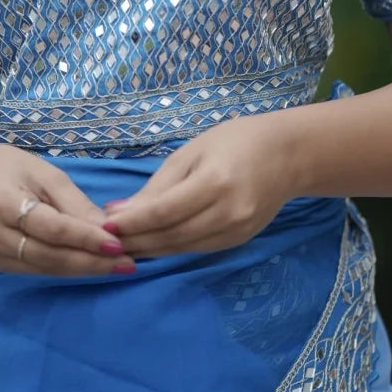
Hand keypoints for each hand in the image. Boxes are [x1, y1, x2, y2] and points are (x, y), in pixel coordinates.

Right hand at [0, 142, 137, 276]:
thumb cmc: (2, 167)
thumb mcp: (39, 170)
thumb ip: (71, 200)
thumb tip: (107, 228)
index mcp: (1, 202)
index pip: (52, 227)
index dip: (86, 238)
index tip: (119, 244)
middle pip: (50, 255)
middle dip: (92, 261)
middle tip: (129, 264)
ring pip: (45, 267)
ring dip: (83, 269)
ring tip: (118, 267)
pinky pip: (35, 270)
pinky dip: (64, 269)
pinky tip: (89, 265)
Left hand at [99, 116, 299, 258]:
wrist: (287, 155)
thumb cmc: (235, 141)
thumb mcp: (191, 152)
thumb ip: (159, 184)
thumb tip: (121, 211)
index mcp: (215, 182)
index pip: (164, 211)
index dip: (132, 222)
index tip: (104, 224)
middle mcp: (228, 212)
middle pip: (172, 235)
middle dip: (135, 240)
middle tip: (104, 240)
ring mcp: (237, 231)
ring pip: (183, 248)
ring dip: (149, 249)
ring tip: (122, 245)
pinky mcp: (240, 241)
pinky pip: (198, 249)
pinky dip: (172, 249)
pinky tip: (151, 245)